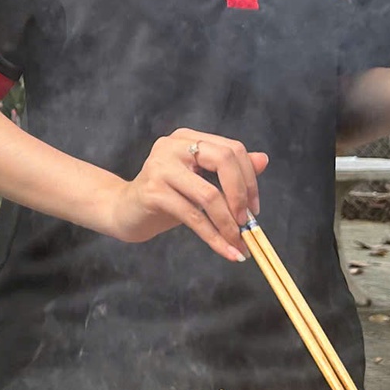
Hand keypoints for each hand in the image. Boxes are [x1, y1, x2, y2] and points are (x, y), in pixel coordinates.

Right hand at [102, 128, 266, 262]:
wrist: (125, 211)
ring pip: (209, 195)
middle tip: (247, 223)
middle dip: (241, 195)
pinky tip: (226, 251)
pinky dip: (214, 237)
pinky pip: (193, 217)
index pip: (231, 149)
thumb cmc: (166, 196)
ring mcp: (160, 167)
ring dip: (229, 224)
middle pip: (223, 160)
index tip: (253, 208)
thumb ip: (229, 170)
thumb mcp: (200, 181)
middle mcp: (172, 146)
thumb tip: (263, 159)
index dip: (249, 179)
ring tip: (238, 244)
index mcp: (186, 138)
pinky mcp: (153, 192)